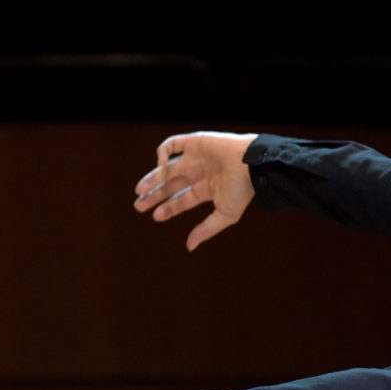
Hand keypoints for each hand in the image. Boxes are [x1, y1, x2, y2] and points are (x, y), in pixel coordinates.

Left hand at [133, 131, 258, 250]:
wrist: (252, 163)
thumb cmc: (242, 190)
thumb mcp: (225, 215)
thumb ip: (206, 229)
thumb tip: (189, 247)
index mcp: (207, 189)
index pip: (182, 200)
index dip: (168, 208)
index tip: (155, 216)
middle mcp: (199, 173)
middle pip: (171, 185)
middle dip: (155, 195)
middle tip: (138, 205)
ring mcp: (196, 157)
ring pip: (168, 167)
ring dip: (153, 178)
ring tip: (140, 190)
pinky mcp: (195, 142)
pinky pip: (173, 144)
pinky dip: (163, 152)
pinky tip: (159, 164)